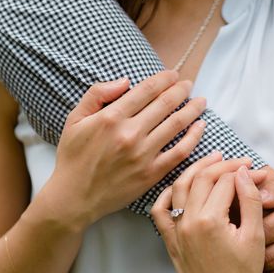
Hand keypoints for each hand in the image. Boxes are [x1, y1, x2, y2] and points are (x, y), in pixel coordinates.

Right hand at [36, 72, 207, 230]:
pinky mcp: (151, 174)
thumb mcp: (74, 119)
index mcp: (111, 117)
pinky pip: (179, 152)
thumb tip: (125, 81)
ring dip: (192, 109)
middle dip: (181, 90)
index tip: (173, 74)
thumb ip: (96, 94)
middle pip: (165, 104)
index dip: (164, 79)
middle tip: (188, 84)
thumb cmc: (73, 157)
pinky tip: (200, 127)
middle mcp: (129, 134)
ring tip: (200, 101)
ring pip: (176, 125)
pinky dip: (193, 137)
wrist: (74, 197)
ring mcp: (143, 155)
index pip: (146, 90)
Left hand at [150, 155, 264, 272]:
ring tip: (212, 163)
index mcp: (210, 220)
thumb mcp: (255, 236)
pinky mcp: (170, 242)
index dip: (243, 172)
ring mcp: (176, 232)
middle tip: (237, 162)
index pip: (225, 181)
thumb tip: (243, 172)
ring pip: (179, 188)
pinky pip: (160, 212)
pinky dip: (167, 195)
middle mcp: (188, 223)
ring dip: (195, 171)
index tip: (256, 170)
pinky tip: (181, 187)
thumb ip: (250, 201)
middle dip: (221, 166)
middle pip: (201, 179)